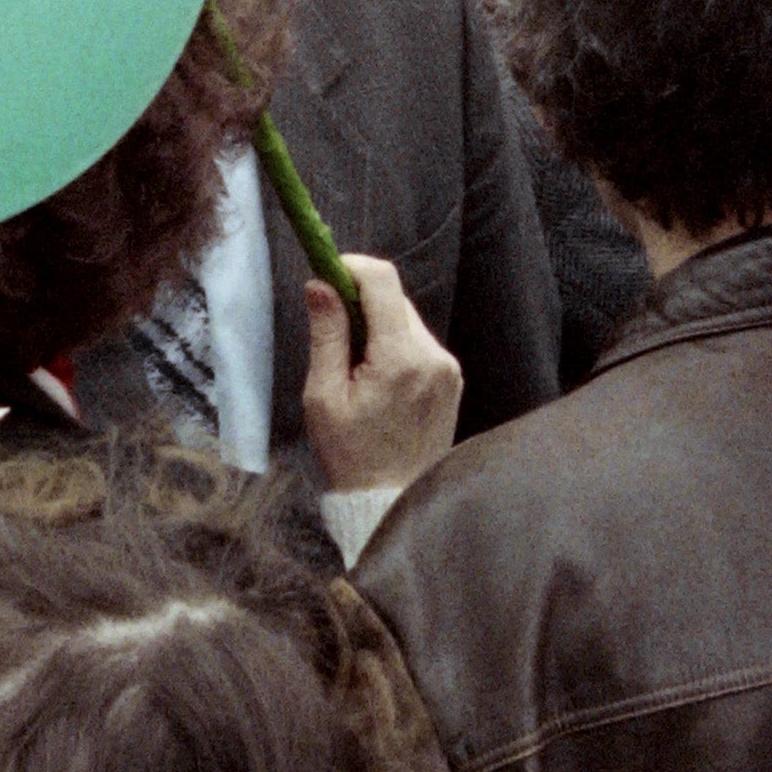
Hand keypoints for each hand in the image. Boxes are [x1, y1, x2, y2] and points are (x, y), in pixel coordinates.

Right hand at [303, 260, 461, 497]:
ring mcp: (447, 369)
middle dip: (359, 304)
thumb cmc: (351, 456)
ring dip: (377, 328)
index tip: (326, 276)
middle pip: (394, 299)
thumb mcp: (323, 396)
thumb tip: (320, 283)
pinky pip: (418, 345)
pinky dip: (394, 347)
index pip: (382, 280)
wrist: (393, 504)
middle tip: (332, 335)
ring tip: (354, 370)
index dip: (351, 267)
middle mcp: (433, 356)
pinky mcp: (451, 380)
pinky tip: (376, 382)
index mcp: (401, 358)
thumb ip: (327, 334)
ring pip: (405, 321)